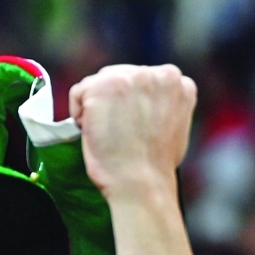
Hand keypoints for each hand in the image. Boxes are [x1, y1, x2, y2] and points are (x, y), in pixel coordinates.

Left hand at [69, 64, 196, 200]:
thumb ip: (161, 102)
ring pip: (96, 83)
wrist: (141, 181)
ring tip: (105, 132)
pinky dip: (77, 112)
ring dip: (94, 106)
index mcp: (177, 81)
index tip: (127, 124)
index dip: (128, 103)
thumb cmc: (154, 164)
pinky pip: (78, 93)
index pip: (140, 79)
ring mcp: (129, 77)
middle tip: (113, 130)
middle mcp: (156, 73)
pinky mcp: (102, 87)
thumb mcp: (173, 122)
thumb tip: (141, 100)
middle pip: (117, 75)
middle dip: (109, 101)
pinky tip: (91, 131)